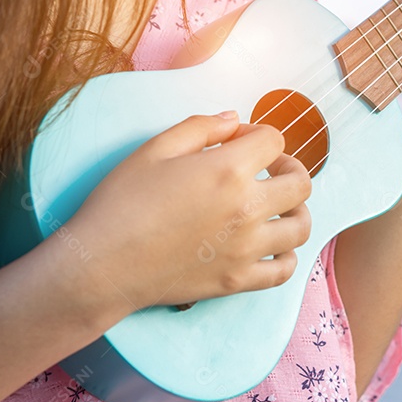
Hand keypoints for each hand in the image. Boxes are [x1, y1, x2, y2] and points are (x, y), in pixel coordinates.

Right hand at [62, 113, 312, 317]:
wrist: (101, 265)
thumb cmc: (120, 203)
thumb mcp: (154, 149)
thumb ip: (201, 127)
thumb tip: (234, 121)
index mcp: (228, 171)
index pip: (274, 141)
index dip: (258, 134)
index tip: (240, 142)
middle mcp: (247, 210)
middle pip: (300, 184)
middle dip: (289, 168)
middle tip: (269, 170)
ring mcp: (246, 249)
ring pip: (301, 227)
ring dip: (295, 210)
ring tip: (276, 206)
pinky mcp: (237, 281)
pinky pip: (285, 270)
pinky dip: (286, 256)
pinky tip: (271, 245)